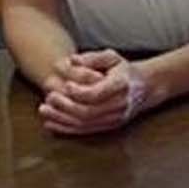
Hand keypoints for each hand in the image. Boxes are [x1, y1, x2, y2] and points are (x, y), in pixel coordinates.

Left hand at [38, 49, 153, 135]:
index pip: (98, 93)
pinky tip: (50, 124)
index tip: (65, 85)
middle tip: (49, 96)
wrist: (144, 87)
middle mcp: (119, 105)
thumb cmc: (123, 70)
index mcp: (121, 85)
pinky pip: (85, 131)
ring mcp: (115, 119)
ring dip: (61, 118)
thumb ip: (91, 58)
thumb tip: (72, 60)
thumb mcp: (111, 57)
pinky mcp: (109, 127)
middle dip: (65, 106)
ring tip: (44, 110)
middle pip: (88, 112)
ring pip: (85, 124)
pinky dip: (66, 129)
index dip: (79, 92)